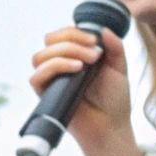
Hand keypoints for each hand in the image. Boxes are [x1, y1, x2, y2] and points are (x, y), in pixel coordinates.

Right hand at [29, 26, 142, 155]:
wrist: (112, 127)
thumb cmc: (114, 100)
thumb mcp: (119, 68)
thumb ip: (114, 47)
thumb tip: (103, 29)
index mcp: (73, 56)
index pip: (62, 34)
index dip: (75, 32)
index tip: (95, 40)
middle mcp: (58, 66)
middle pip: (49, 40)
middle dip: (71, 40)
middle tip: (94, 52)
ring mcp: (50, 81)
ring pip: (41, 56)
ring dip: (64, 52)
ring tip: (86, 63)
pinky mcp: (45, 96)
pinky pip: (37, 76)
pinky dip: (55, 66)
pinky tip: (76, 69)